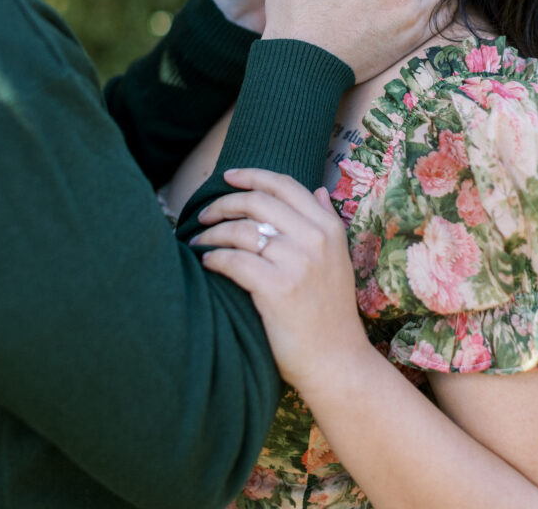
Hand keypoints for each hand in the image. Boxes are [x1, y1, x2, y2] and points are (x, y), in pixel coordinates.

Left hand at [192, 168, 369, 394]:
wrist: (337, 362)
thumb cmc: (330, 312)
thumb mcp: (338, 260)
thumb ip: (327, 221)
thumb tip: (318, 190)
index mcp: (328, 227)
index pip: (284, 184)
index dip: (252, 175)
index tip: (228, 177)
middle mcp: (315, 239)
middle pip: (257, 202)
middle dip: (223, 203)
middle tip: (204, 214)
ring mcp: (297, 262)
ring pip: (241, 230)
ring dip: (212, 233)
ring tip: (199, 242)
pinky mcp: (277, 288)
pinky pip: (234, 260)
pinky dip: (214, 258)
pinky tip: (207, 263)